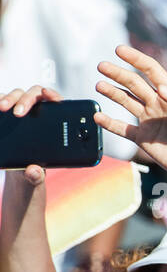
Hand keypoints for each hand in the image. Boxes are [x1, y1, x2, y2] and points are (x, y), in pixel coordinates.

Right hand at [0, 85, 58, 203]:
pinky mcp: (6, 113)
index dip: (54, 95)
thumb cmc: (34, 170)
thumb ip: (36, 176)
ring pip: (16, 95)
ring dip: (9, 98)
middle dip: (26, 100)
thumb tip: (33, 171)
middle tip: (18, 112)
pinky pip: (1, 101)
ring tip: (2, 108)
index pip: (56, 103)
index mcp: (53, 124)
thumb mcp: (36, 176)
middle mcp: (37, 113)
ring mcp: (20, 111)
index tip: (48, 95)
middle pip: (34, 96)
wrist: (19, 173)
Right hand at [93, 45, 166, 187]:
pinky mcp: (142, 137)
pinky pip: (122, 127)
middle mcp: (158, 103)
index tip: (119, 50)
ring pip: (125, 101)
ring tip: (99, 85)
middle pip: (134, 83)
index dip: (136, 59)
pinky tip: (98, 116)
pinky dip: (109, 123)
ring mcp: (149, 119)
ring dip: (112, 92)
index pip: (151, 70)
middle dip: (118, 73)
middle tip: (102, 66)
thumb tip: (160, 88)